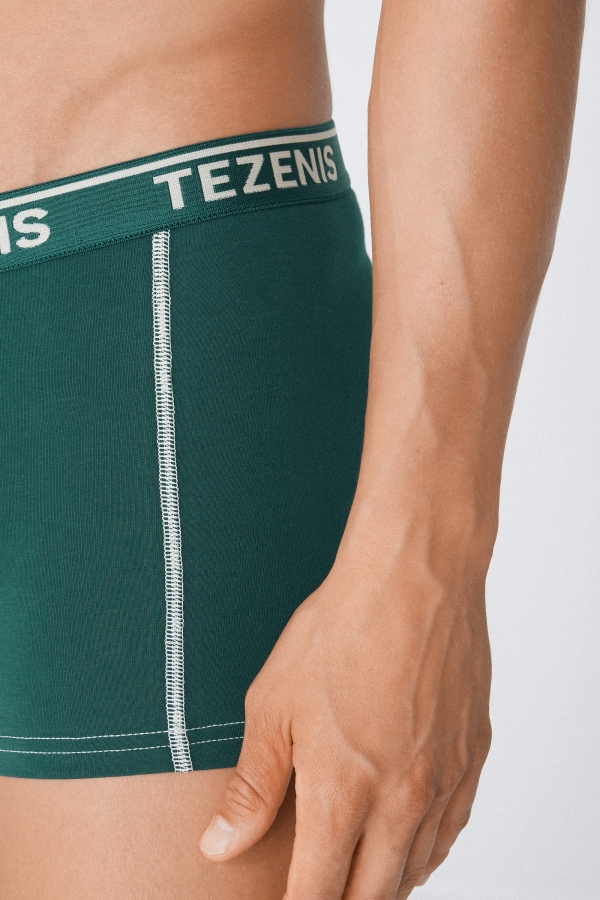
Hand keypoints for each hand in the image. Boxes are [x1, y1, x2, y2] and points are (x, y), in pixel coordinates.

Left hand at [199, 564, 491, 898]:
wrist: (414, 578)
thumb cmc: (341, 631)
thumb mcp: (273, 705)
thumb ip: (252, 786)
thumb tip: (221, 845)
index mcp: (342, 797)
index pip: (318, 895)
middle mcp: (400, 802)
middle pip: (372, 896)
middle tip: (321, 893)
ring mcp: (444, 781)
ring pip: (417, 869)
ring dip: (385, 883)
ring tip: (361, 878)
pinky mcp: (472, 755)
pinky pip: (453, 829)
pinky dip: (427, 849)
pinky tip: (411, 840)